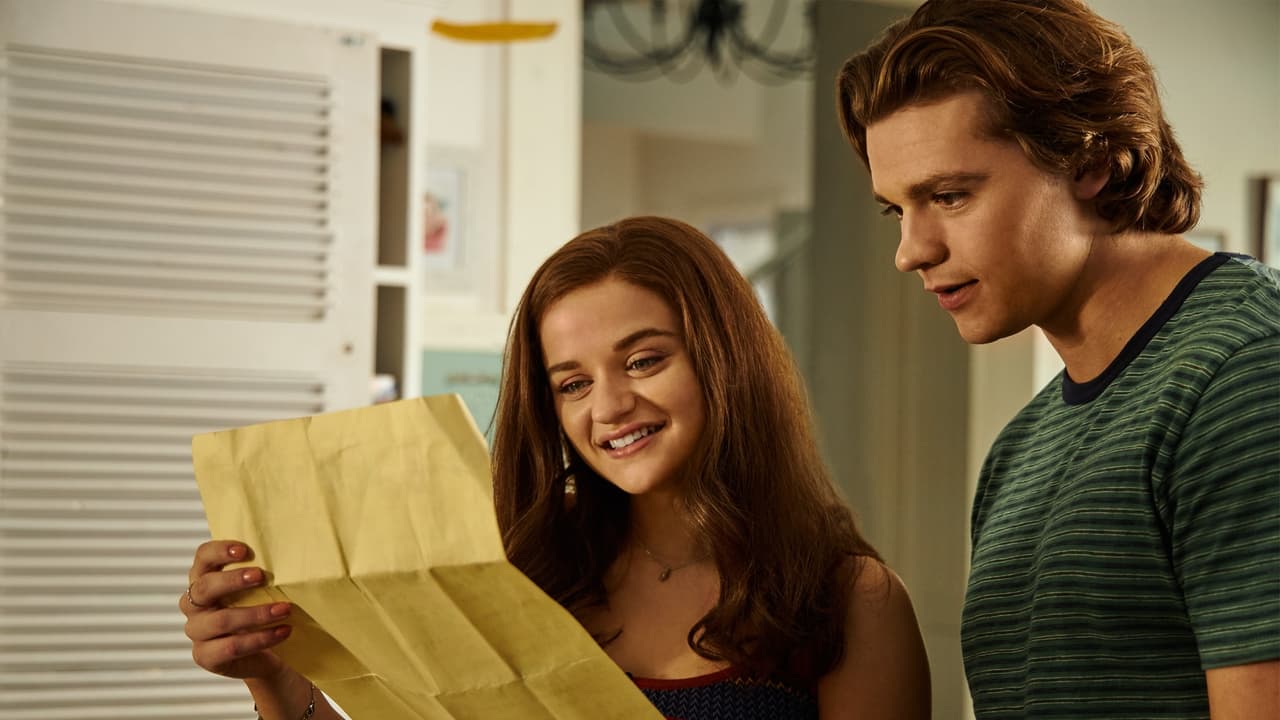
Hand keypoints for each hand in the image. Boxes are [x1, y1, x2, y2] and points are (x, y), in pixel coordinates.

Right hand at [181, 540, 292, 680]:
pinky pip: (232, 646)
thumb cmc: (259, 611)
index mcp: (204, 579)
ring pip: (221, 620)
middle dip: (233, 580)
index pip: (203, 558)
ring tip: (285, 609)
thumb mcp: (259, 589)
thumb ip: (261, 572)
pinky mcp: (205, 656)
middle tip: (261, 576)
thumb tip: (286, 553)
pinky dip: (261, 638)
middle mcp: (194, 604)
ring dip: (256, 614)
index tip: (244, 550)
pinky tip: (283, 631)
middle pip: (204, 588)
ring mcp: (197, 631)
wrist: (265, 654)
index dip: (219, 551)